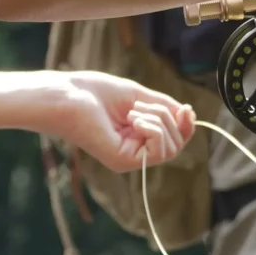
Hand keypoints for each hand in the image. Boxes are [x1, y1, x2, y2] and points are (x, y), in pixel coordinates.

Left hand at [47, 72, 196, 171]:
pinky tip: (132, 118)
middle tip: (143, 105)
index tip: (186, 108)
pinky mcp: (122, 161)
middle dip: (169, 119)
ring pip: (170, 147)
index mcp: (137, 137)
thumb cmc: (95, 93)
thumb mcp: (138, 96)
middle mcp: (134, 152)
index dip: (186, 126)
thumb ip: (163, 106)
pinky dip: (152, 128)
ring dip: (159, 120)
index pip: (174, 140)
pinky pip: (157, 149)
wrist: (67, 95)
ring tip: (133, 110)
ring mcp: (128, 159)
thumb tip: (188, 114)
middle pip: (176, 145)